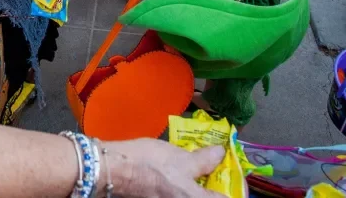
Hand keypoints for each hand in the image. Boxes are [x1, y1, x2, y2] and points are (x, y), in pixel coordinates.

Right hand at [105, 139, 224, 196]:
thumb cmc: (150, 164)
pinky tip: (179, 174)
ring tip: (198, 170)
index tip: (231, 175)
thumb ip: (204, 159)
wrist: (114, 170)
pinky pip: (179, 194)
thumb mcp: (181, 158)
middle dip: (212, 186)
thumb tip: (220, 153)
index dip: (231, 187)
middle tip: (214, 170)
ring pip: (192, 194)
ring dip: (197, 186)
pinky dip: (183, 187)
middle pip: (208, 197)